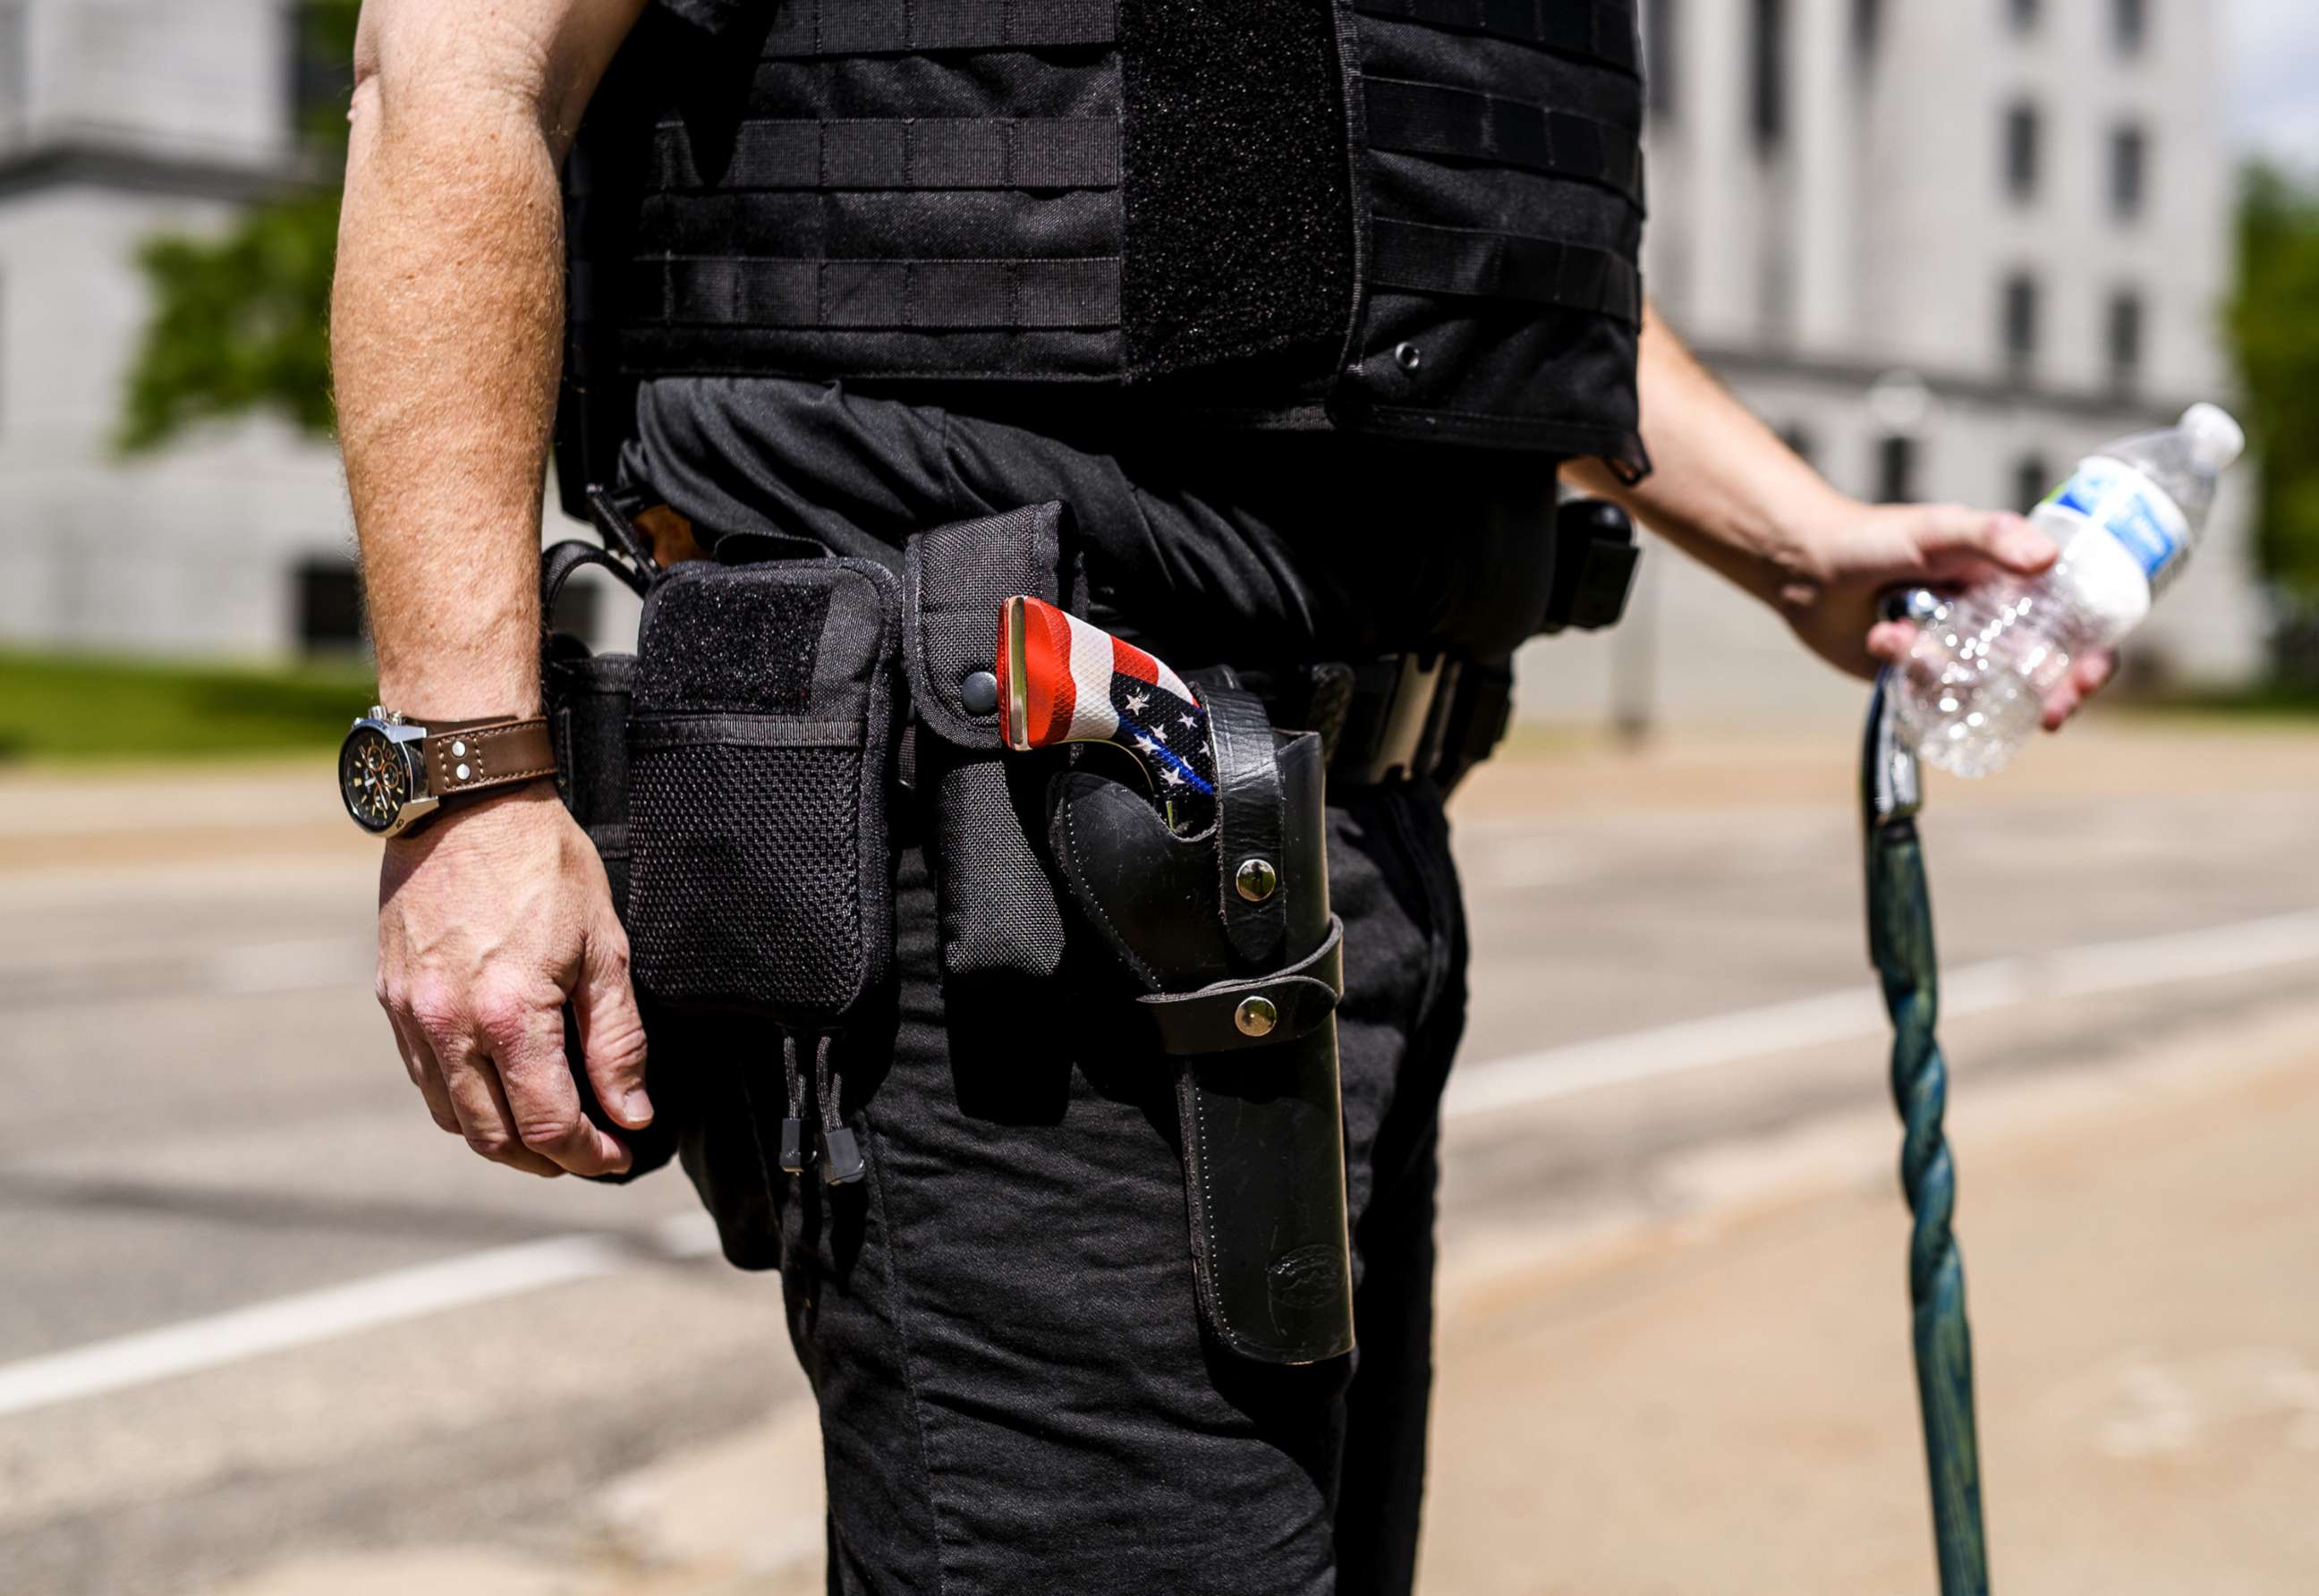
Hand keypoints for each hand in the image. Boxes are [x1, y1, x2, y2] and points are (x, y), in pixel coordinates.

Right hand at [375, 783, 649, 1176]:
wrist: (467, 801)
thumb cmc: (545, 864)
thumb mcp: (605, 949)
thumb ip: (617, 1042)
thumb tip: (631, 1114)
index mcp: (509, 1016)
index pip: (548, 1124)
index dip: (590, 1155)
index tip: (620, 1155)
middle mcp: (449, 1025)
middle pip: (493, 1137)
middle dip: (546, 1160)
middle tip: (588, 1153)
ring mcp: (411, 1014)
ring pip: (451, 1117)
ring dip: (500, 1139)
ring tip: (546, 1131)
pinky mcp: (391, 998)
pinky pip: (423, 1077)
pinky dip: (462, 1101)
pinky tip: (499, 1087)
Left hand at [1779, 499, 2118, 731]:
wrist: (1809, 566)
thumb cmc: (1880, 537)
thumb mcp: (1940, 530)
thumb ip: (1992, 537)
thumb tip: (2048, 558)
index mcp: (2017, 590)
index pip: (2077, 631)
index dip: (2094, 658)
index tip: (2089, 676)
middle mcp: (1995, 628)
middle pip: (2045, 677)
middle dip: (2051, 697)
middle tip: (2048, 715)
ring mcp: (1958, 658)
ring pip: (1986, 694)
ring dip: (1953, 676)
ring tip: (1897, 636)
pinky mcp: (1916, 681)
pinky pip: (1934, 701)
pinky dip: (1911, 674)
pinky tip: (1880, 637)